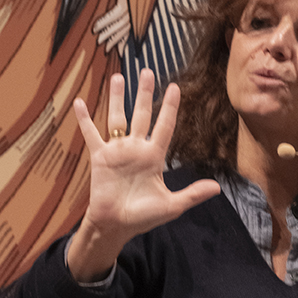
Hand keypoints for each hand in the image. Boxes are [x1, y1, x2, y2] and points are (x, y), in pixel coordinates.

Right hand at [68, 69, 219, 281]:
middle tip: (147, 71)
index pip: (165, 126)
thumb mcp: (171, 206)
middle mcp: (136, 149)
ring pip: (117, 118)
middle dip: (145, 94)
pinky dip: (84, 119)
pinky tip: (79, 102)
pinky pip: (91, 133)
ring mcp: (117, 151)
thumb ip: (192, 194)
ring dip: (117, 98)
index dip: (170, 107)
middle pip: (142, 115)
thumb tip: (218, 188)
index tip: (175, 87)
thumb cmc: (143, 218)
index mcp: (154, 157)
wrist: (116, 225)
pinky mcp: (100, 156)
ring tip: (119, 77)